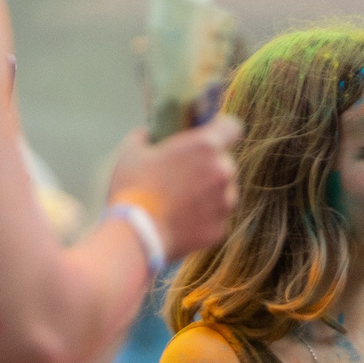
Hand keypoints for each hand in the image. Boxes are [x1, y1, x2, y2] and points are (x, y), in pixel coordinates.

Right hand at [106, 115, 241, 260]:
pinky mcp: (221, 228)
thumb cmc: (132, 188)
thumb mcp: (132, 152)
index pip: (232, 126)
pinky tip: (180, 220)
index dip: (221, 129)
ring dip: (208, 193)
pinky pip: (215, 217)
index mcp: (206, 146)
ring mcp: (226, 202)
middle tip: (182, 175)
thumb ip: (146, 136)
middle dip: (207, 166)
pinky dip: (203, 218)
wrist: (135, 236)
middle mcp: (224, 171)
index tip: (210, 134)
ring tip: (179, 201)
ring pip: (223, 191)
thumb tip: (149, 133)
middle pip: (224, 162)